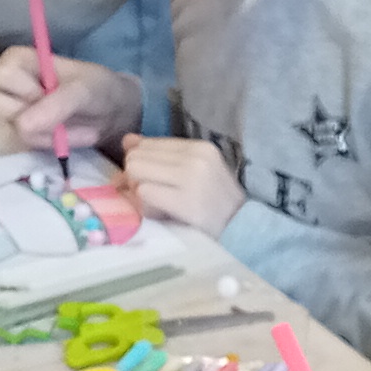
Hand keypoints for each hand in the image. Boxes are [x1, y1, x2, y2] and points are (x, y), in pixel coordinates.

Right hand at [0, 44, 141, 153]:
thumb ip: (57, 103)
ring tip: (60, 120)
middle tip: (52, 108)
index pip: (2, 74)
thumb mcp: (84, 89)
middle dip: (24, 109)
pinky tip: (62, 132)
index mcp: (19, 60)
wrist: (112, 113)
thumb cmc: (96, 89)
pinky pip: (23, 144)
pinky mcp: (21, 132)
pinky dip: (46, 142)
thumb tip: (22, 126)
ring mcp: (13, 110)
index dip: (24, 88)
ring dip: (38, 129)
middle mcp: (9, 84)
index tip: (47, 90)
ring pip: (5, 125)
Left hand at [122, 134, 241, 230]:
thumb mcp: (195, 171)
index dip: (137, 162)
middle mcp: (196, 157)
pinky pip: (144, 193)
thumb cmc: (215, 204)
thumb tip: (128, 140)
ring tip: (154, 204)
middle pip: (136, 157)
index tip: (141, 180)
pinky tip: (159, 213)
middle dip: (133, 177)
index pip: (148, 144)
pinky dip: (144, 205)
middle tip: (143, 195)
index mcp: (199, 147)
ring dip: (138, 191)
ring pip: (136, 172)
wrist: (242, 229)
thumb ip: (162, 155)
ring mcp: (191, 178)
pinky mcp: (186, 201)